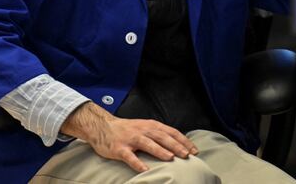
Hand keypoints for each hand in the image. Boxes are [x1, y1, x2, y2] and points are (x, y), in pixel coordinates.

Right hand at [60, 102, 197, 172]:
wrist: (102, 126)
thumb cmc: (127, 129)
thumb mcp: (145, 127)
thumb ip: (159, 133)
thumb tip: (178, 143)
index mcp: (151, 126)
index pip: (171, 132)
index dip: (183, 140)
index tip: (194, 150)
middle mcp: (142, 131)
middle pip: (162, 137)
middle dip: (175, 145)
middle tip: (187, 154)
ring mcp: (131, 139)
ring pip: (148, 144)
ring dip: (159, 150)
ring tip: (170, 158)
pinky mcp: (119, 148)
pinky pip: (129, 156)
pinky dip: (137, 163)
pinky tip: (145, 169)